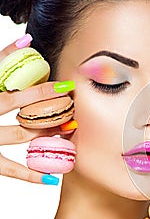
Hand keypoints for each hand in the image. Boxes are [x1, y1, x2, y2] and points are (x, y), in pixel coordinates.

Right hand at [0, 36, 75, 184]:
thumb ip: (2, 59)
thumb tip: (27, 40)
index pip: (18, 92)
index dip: (44, 90)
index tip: (67, 87)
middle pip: (24, 114)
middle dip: (51, 111)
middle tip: (73, 109)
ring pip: (21, 136)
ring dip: (46, 134)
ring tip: (69, 131)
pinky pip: (9, 169)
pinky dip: (29, 175)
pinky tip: (50, 178)